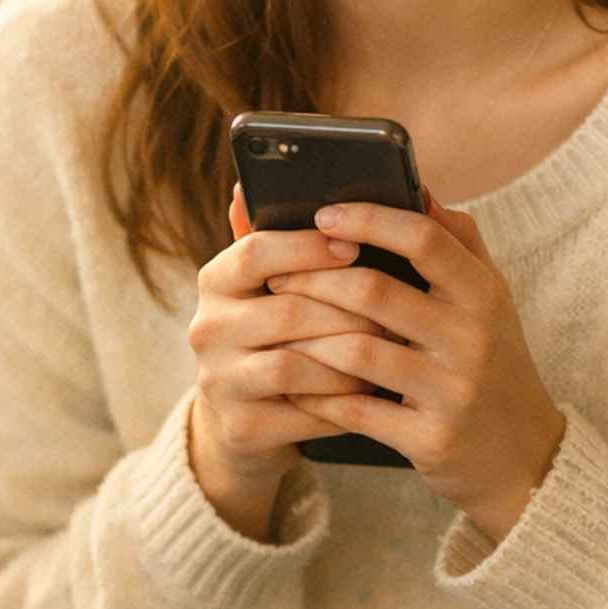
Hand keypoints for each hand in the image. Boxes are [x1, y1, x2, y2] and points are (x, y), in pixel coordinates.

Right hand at [186, 184, 381, 538]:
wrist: (245, 424)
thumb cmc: (277, 338)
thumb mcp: (272, 289)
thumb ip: (282, 239)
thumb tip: (264, 181)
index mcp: (216, 282)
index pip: (256, 250)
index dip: (309, 247)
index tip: (357, 245)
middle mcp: (206, 329)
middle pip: (287, 309)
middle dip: (351, 309)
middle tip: (401, 309)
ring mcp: (218, 381)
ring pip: (297, 364)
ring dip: (352, 357)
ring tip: (395, 349)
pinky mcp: (241, 427)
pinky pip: (306, 410)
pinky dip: (345, 401)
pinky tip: (376, 392)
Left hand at [272, 193, 565, 540]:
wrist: (529, 459)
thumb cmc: (497, 366)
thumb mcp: (493, 302)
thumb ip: (460, 243)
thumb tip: (419, 188)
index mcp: (484, 295)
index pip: (423, 238)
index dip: (368, 219)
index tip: (323, 214)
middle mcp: (472, 339)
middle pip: (375, 292)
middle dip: (315, 279)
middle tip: (277, 275)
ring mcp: (452, 392)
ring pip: (358, 352)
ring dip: (308, 337)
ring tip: (278, 325)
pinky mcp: (431, 440)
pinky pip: (357, 410)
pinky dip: (319, 395)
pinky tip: (296, 383)